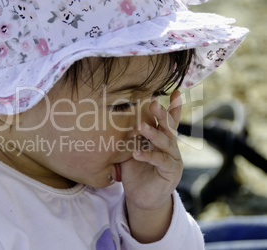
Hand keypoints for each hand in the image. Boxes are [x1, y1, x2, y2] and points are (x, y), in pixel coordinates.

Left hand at [121, 90, 183, 241]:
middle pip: (168, 127)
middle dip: (162, 115)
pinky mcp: (171, 172)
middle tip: (154, 103)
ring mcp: (173, 159)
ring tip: (141, 127)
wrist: (141, 197)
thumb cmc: (135, 171)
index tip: (176, 92)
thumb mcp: (130, 150)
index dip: (173, 107)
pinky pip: (161, 161)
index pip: (168, 121)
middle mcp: (170, 146)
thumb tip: (112, 119)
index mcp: (161, 139)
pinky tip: (137, 153)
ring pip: (165, 142)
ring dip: (153, 133)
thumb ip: (129, 137)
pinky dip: (149, 156)